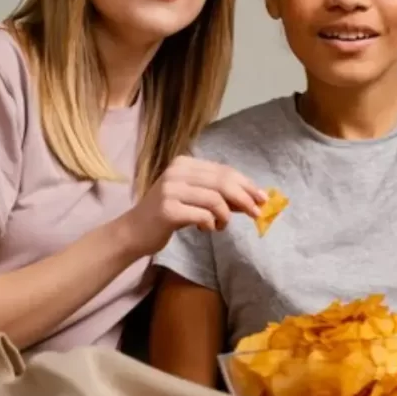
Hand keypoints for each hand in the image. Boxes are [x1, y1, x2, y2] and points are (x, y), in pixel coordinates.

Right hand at [120, 156, 266, 256]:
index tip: (263, 198)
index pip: (224, 170)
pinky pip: (203, 215)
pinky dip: (211, 224)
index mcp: (184, 163)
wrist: (134, 232)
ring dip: (226, 215)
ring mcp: (171, 189)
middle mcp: (177, 171)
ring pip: (215, 198)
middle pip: (222, 181)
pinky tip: (207, 229)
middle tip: (256, 213)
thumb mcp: (194, 199)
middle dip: (245, 198)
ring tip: (221, 226)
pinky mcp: (168, 209)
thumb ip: (219, 195)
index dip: (246, 184)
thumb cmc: (168, 215)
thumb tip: (252, 199)